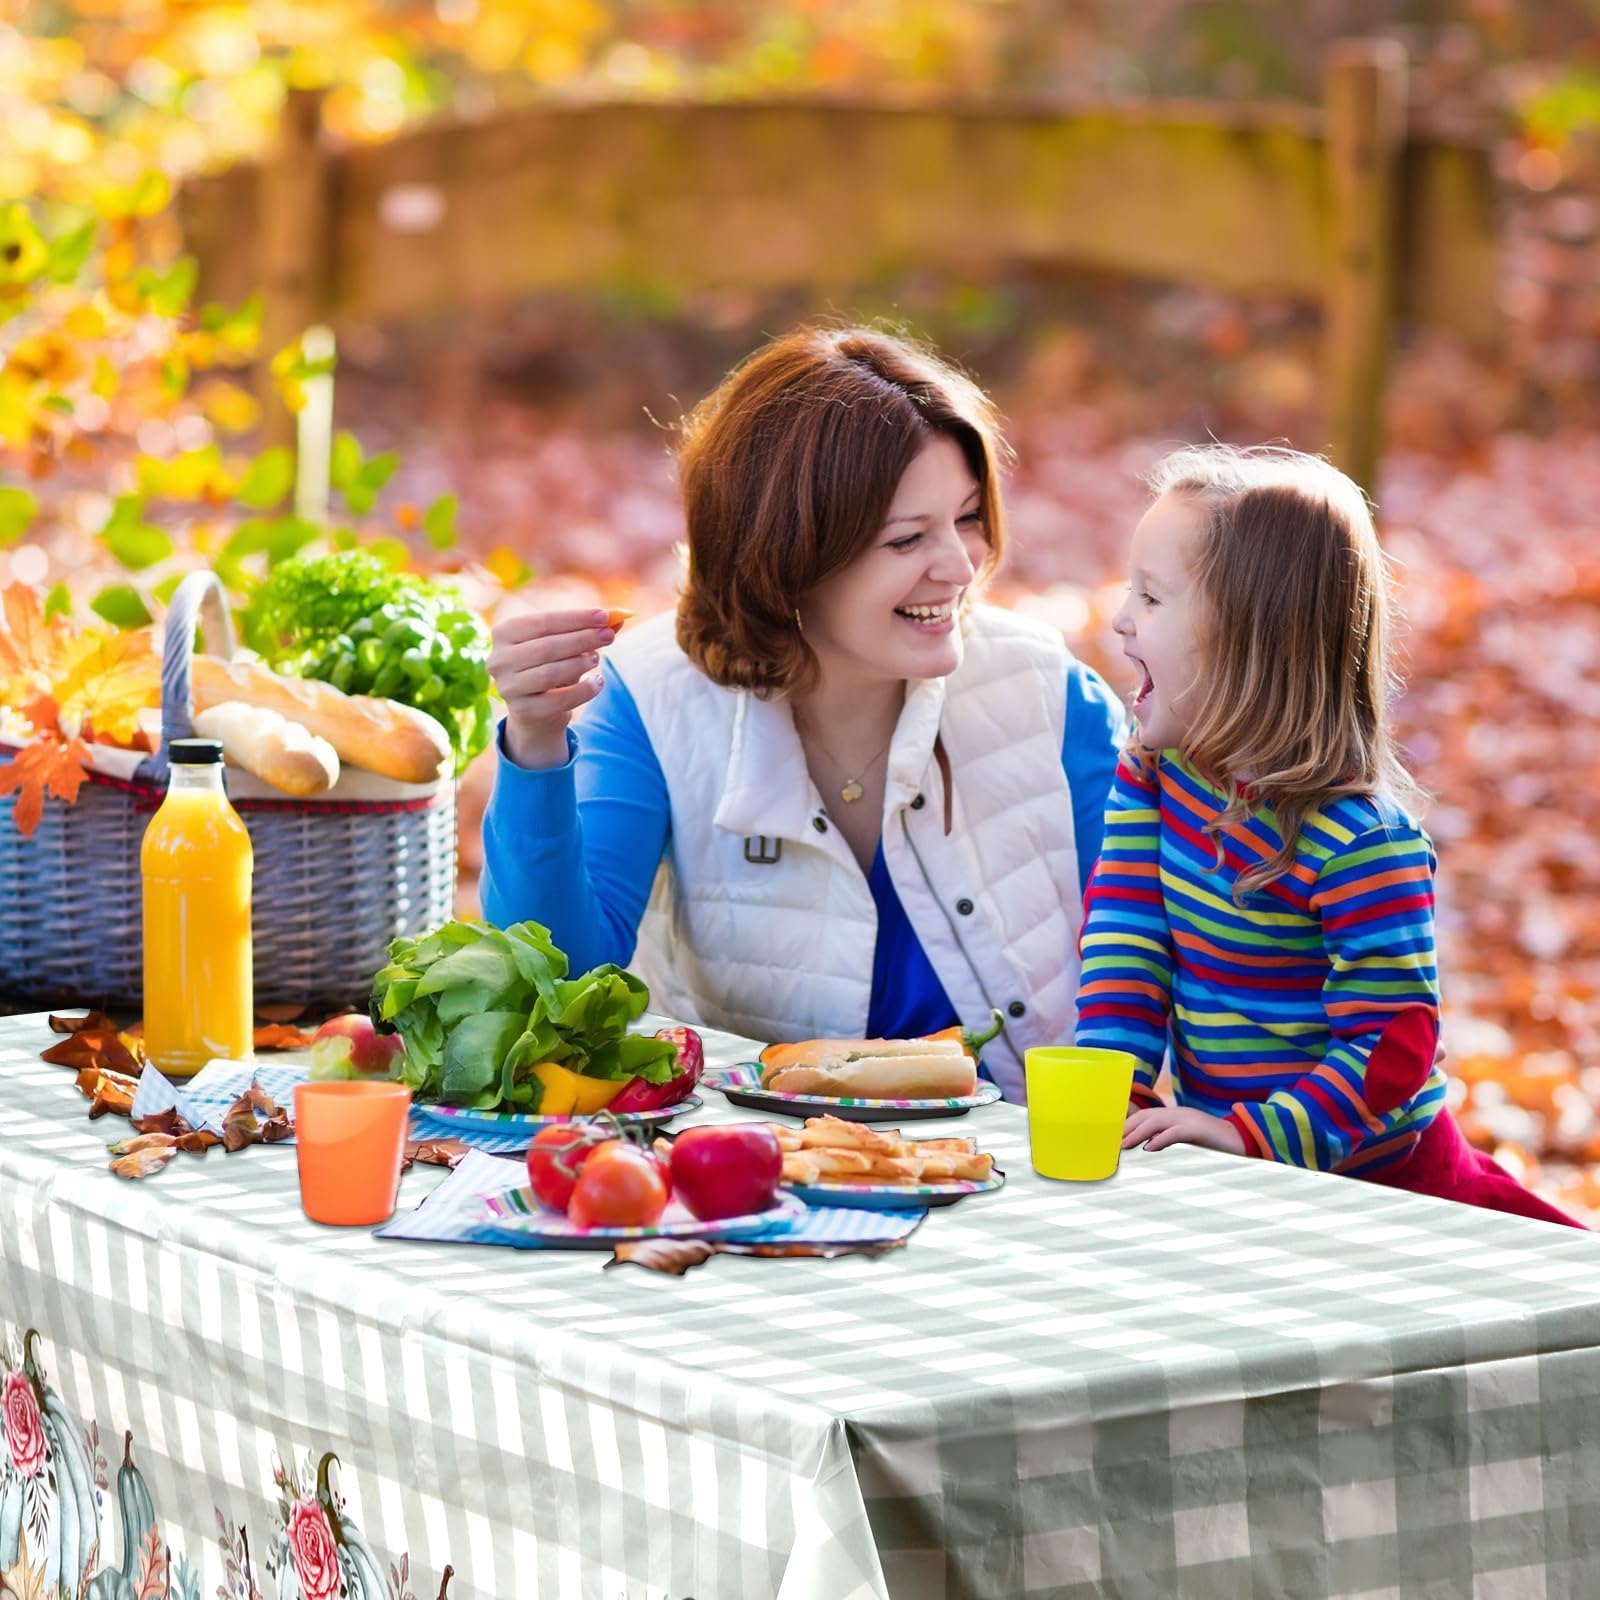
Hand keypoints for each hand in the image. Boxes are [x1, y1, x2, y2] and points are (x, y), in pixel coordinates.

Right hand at [489, 608, 615, 769]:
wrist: (537, 710)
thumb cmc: (551, 666)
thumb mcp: (566, 645)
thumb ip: (589, 630)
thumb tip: (619, 617)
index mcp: (504, 633)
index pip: (542, 621)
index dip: (575, 618)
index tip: (604, 616)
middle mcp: (499, 659)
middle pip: (546, 647)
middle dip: (582, 639)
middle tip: (609, 636)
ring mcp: (507, 687)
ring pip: (550, 673)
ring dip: (579, 664)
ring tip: (597, 658)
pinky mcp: (522, 711)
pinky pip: (558, 700)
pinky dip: (583, 691)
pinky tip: (598, 682)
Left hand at [1122, 1105, 1246, 1155]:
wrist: (1243, 1141)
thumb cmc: (1212, 1144)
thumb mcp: (1186, 1140)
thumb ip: (1167, 1140)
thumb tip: (1146, 1148)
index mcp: (1174, 1115)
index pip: (1145, 1116)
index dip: (1127, 1126)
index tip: (1112, 1139)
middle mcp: (1179, 1113)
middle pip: (1146, 1115)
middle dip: (1127, 1128)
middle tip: (1111, 1143)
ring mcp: (1189, 1119)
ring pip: (1156, 1121)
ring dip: (1137, 1133)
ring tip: (1124, 1146)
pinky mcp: (1199, 1129)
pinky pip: (1176, 1132)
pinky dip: (1161, 1139)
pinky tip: (1150, 1148)